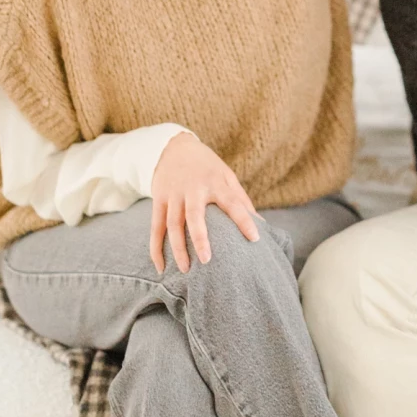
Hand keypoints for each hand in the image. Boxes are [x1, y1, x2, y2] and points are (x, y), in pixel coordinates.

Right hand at [149, 132, 259, 273]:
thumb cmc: (207, 166)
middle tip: (206, 260)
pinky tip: (161, 267)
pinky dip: (155, 248)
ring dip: (177, 248)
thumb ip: (241, 199)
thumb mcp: (226, 175)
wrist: (174, 146)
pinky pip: (155, 227)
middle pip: (194, 215)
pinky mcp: (158, 199)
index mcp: (215, 182)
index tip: (255, 238)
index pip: (232, 202)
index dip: (244, 220)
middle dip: (199, 238)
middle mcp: (193, 188)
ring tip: (186, 270)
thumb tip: (261, 225)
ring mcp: (174, 194)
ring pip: (172, 224)